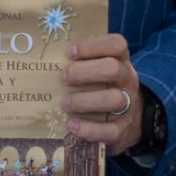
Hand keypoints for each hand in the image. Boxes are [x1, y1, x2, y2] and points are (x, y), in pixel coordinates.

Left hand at [61, 34, 144, 149]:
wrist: (129, 120)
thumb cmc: (103, 87)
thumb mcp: (99, 70)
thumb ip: (80, 62)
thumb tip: (47, 59)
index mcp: (121, 61)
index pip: (116, 44)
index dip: (93, 45)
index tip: (70, 52)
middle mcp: (127, 80)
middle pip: (112, 69)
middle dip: (83, 72)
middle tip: (63, 78)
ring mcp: (128, 105)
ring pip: (113, 99)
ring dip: (83, 101)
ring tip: (64, 103)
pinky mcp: (123, 130)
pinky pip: (110, 131)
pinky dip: (88, 129)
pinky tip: (71, 124)